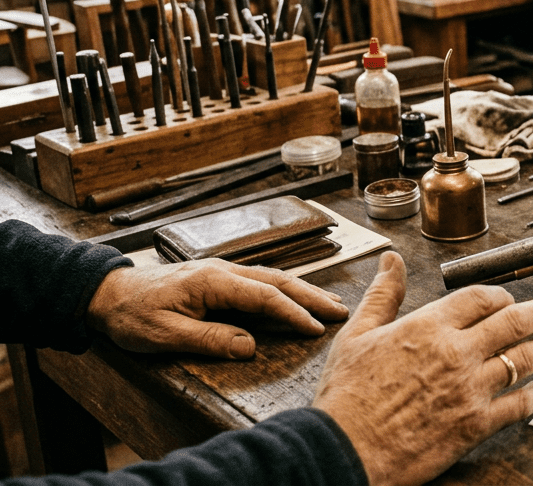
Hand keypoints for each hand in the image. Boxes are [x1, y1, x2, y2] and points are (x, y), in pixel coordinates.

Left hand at [86, 258, 349, 358]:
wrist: (107, 292)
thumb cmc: (132, 314)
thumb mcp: (164, 334)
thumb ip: (208, 338)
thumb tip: (249, 347)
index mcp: (213, 281)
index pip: (265, 296)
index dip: (293, 313)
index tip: (315, 328)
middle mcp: (224, 270)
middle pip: (278, 281)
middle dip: (312, 297)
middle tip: (341, 312)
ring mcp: (223, 271)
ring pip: (273, 278)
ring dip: (303, 292)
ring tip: (330, 305)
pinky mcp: (219, 278)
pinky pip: (261, 281)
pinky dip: (285, 290)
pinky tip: (296, 297)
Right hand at [313, 251, 532, 485]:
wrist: (342, 450)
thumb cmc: (345, 397)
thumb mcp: (356, 335)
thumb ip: (382, 296)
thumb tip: (391, 262)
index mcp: (428, 326)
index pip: (480, 298)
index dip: (500, 296)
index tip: (508, 299)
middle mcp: (456, 353)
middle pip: (514, 322)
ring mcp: (469, 389)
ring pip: (524, 360)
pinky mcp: (475, 425)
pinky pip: (517, 405)